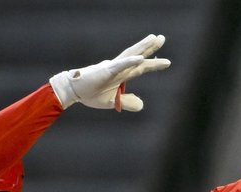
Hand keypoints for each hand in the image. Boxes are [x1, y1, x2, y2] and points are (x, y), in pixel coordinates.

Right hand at [50, 34, 170, 111]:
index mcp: (120, 75)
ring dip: (143, 47)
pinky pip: (121, 65)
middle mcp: (118, 68)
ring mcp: (112, 67)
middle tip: (162, 38)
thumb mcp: (113, 102)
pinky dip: (131, 61)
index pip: (139, 68)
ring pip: (131, 55)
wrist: (73, 92)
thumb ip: (128, 102)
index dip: (152, 64)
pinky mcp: (106, 70)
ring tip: (155, 39)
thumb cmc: (90, 94)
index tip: (166, 62)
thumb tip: (142, 104)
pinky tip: (141, 57)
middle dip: (150, 47)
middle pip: (138, 56)